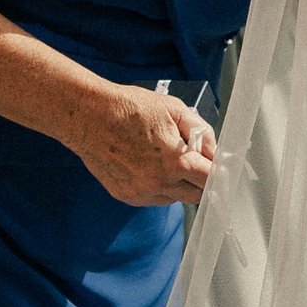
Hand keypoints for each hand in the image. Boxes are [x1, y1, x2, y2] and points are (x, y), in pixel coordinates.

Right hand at [76, 85, 215, 206]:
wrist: (89, 116)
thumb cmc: (129, 108)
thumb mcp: (175, 109)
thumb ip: (202, 133)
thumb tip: (215, 152)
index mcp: (175, 161)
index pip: (210, 180)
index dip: (217, 174)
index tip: (218, 169)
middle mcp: (159, 183)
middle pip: (196, 195)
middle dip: (199, 180)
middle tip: (191, 160)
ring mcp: (141, 192)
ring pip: (175, 198)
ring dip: (178, 184)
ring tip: (163, 158)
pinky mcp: (127, 196)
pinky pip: (154, 198)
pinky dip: (158, 187)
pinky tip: (147, 165)